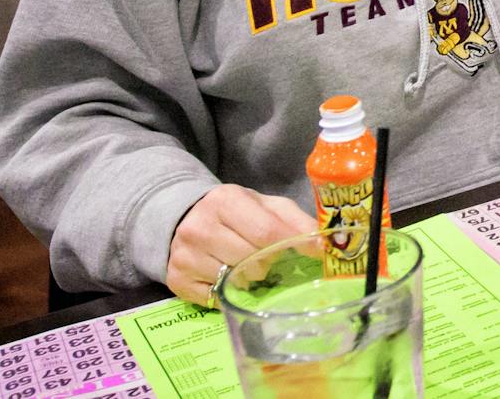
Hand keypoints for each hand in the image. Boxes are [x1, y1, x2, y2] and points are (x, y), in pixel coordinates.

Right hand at [167, 184, 317, 307]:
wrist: (186, 218)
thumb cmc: (237, 213)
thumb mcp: (267, 206)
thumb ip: (296, 220)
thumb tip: (323, 244)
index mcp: (225, 201)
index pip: (266, 232)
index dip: (293, 244)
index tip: (315, 252)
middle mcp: (199, 227)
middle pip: (251, 259)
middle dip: (267, 261)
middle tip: (266, 255)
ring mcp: (184, 256)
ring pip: (234, 280)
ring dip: (248, 277)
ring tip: (244, 263)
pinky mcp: (176, 280)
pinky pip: (214, 297)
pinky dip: (227, 292)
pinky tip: (225, 276)